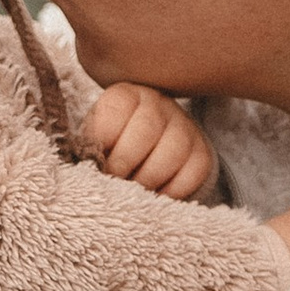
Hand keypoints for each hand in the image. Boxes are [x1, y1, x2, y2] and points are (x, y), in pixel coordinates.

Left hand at [79, 80, 216, 200]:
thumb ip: (90, 147)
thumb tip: (89, 170)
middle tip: (113, 179)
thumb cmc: (111, 145)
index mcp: (125, 95)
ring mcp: (183, 126)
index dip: (102, 140)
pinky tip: (155, 195)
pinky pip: (194, 172)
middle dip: (124, 163)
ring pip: (173, 151)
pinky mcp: (201, 151)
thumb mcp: (94, 137)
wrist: (142, 148)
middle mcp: (158, 103)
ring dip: (148, 179)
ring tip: (133, 191)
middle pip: (147, 129)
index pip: (116, 110)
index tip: (95, 160)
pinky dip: (172, 191)